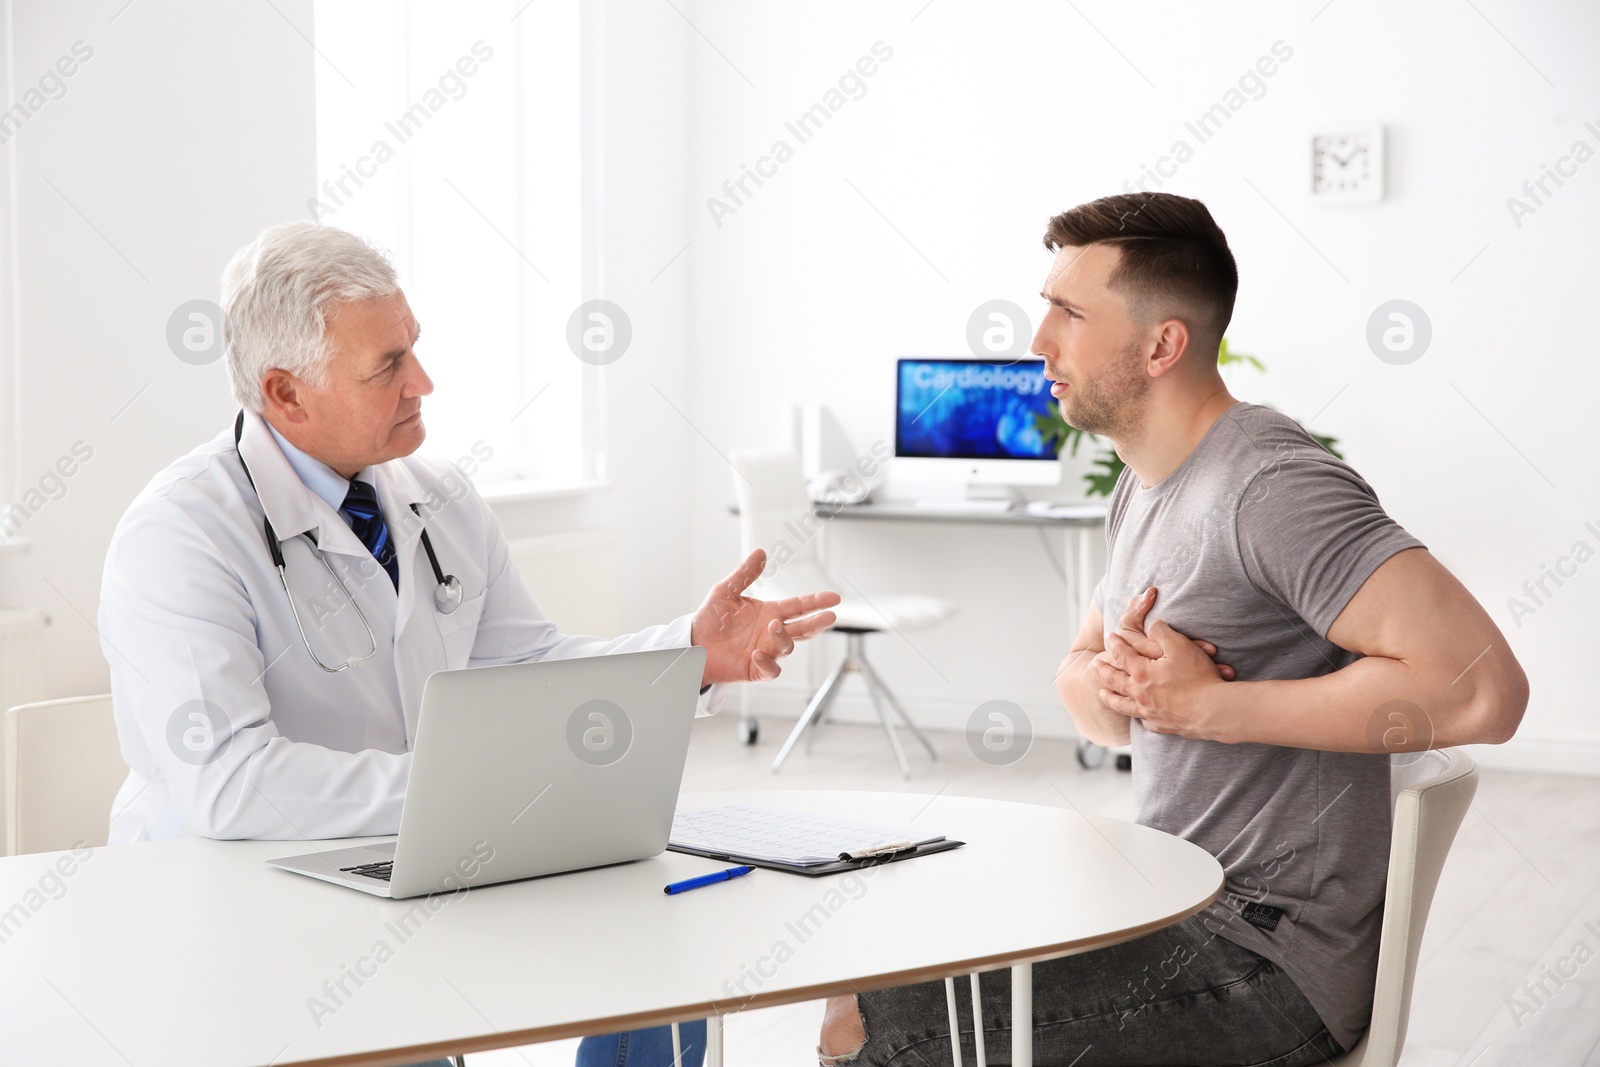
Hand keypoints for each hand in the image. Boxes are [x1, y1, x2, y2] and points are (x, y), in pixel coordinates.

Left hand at [691, 549, 839, 683]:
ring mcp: (766, 651)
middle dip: (817, 622)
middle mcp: (771, 632)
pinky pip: (770, 669)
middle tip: (830, 616)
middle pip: (802, 628)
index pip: (799, 606)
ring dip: (783, 636)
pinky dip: (768, 663)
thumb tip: (760, 553)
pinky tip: (758, 653)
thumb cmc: (710, 620)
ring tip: (773, 626)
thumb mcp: (725, 591)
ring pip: (786, 646)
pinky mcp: (756, 669)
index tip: (833, 598)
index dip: (816, 602)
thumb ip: (745, 574)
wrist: (693, 645)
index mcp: (770, 612)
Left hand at [1091, 588, 1234, 738]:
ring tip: (1102, 693)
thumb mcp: (1180, 645)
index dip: (1115, 643)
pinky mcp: (1162, 725)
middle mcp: (1140, 694)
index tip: (1109, 636)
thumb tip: (1151, 626)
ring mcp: (1149, 712)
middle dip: (1104, 670)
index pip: (1122, 654)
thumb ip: (1161, 632)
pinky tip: (1139, 717)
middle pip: (1115, 680)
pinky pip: (1145, 722)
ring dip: (1110, 697)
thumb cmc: (1197, 677)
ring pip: (1122, 705)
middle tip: (1095, 664)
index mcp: (1141, 673)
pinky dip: (1139, 717)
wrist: (1213, 710)